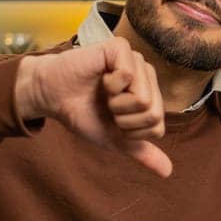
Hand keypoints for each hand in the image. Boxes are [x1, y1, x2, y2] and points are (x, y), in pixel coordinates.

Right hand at [14, 38, 172, 177]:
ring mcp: (135, 59)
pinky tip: (100, 78)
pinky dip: (110, 85)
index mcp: (150, 93)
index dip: (131, 132)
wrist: (52, 97)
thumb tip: (167, 173)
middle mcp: (146, 74)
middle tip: (107, 106)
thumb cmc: (82, 113)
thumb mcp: (114, 138)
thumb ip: (141, 151)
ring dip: (116, 104)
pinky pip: (128, 76)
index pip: (157, 126)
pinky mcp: (120, 47)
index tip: (113, 120)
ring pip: (143, 98)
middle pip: (153, 114)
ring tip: (103, 92)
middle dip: (124, 119)